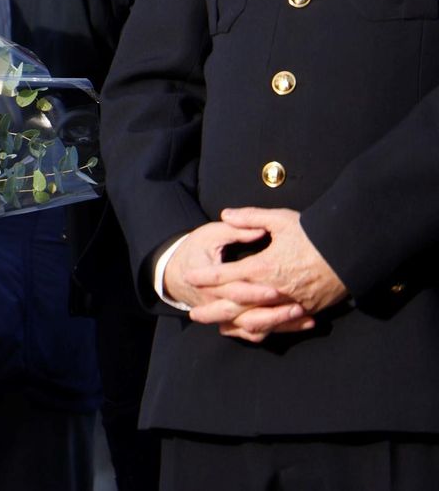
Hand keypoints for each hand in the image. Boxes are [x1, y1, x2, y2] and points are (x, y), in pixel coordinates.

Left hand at [183, 207, 348, 341]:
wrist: (354, 250)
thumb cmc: (316, 232)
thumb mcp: (281, 219)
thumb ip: (250, 218)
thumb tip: (225, 214)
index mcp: (264, 266)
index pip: (227, 275)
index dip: (206, 277)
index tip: (190, 278)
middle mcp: (275, 289)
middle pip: (236, 305)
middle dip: (213, 311)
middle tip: (193, 315)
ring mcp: (292, 303)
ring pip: (257, 320)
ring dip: (235, 325)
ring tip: (219, 327)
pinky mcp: (307, 310)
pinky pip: (281, 325)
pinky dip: (264, 329)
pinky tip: (252, 330)